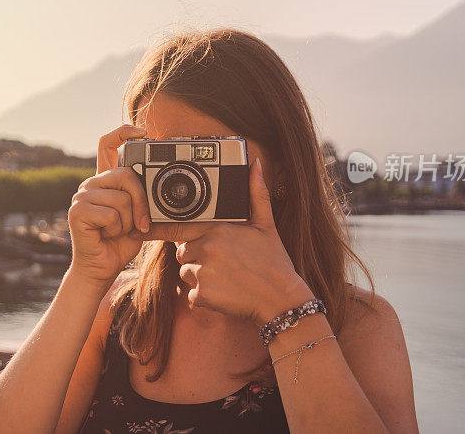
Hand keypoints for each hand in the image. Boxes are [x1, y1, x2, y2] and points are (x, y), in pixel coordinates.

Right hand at [67, 125, 150, 286]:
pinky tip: (106, 235)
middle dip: (141, 202)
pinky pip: (111, 214)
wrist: (101, 268)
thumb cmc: (120, 242)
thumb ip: (148, 201)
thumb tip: (179, 199)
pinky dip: (116, 229)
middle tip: (140, 223)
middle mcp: (91, 183)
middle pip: (125, 174)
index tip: (143, 131)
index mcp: (105, 180)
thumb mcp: (141, 217)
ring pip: (122, 198)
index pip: (108, 144)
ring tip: (117, 230)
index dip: (123, 132)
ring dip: (127, 221)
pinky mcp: (77, 211)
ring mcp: (81, 196)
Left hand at [140, 158, 311, 325]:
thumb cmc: (274, 262)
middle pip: (183, 253)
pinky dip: (205, 298)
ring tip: (226, 279)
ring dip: (199, 278)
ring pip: (185, 274)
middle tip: (223, 265)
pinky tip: (226, 293)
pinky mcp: (202, 295)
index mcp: (217, 229)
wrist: (281, 299)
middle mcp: (206, 248)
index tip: (197, 243)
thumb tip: (256, 164)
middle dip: (197, 259)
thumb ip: (256, 193)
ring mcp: (202, 272)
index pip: (183, 230)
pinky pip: (192, 296)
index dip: (189, 237)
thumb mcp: (266, 225)